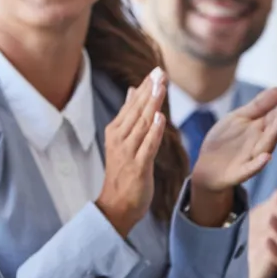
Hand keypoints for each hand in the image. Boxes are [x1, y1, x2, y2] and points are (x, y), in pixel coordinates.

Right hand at [96, 67, 167, 236]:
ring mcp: (128, 152)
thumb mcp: (123, 141)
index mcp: (115, 131)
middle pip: (137, 110)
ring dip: (152, 104)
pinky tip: (160, 118)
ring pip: (142, 124)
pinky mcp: (138, 166)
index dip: (144, 87)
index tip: (155, 71)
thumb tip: (133, 91)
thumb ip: (129, 117)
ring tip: (161, 86)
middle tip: (160, 72)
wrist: (115, 206)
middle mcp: (119, 139)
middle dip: (149, 90)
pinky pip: (148, 146)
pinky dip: (154, 132)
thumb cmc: (122, 173)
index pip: (131, 105)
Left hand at [188, 88, 276, 226]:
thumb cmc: (225, 140)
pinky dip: (259, 164)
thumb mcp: (238, 118)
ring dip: (275, 135)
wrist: (207, 167)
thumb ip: (259, 105)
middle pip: (274, 130)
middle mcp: (260, 143)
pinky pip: (251, 168)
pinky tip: (267, 157)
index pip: (275, 116)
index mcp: (260, 129)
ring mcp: (251, 158)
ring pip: (266, 146)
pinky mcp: (240, 172)